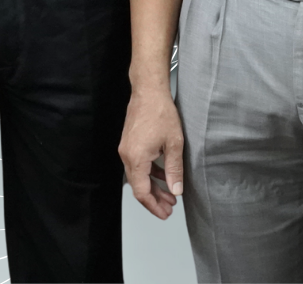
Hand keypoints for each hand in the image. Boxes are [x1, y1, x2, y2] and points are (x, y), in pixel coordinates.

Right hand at [119, 84, 184, 218]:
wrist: (148, 90)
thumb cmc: (161, 112)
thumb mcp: (174, 144)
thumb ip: (174, 170)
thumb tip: (176, 190)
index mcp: (136, 158)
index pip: (141, 192)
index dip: (153, 206)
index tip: (165, 213)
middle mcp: (127, 155)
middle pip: (138, 186)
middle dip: (154, 199)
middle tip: (170, 208)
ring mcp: (126, 148)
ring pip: (138, 175)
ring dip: (153, 186)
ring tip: (170, 195)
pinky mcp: (129, 142)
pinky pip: (137, 164)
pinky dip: (149, 173)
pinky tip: (162, 174)